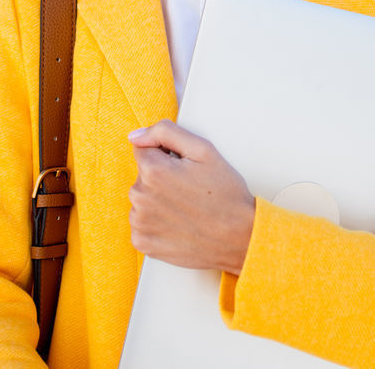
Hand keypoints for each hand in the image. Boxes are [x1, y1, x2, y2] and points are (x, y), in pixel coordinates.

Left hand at [127, 119, 254, 274]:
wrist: (238, 238)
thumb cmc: (225, 195)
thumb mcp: (204, 150)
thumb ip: (166, 132)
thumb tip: (136, 136)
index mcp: (153, 170)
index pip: (143, 149)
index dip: (165, 155)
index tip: (182, 168)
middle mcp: (140, 196)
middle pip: (142, 175)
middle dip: (161, 178)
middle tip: (189, 189)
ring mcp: (140, 222)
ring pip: (142, 200)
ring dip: (157, 201)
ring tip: (186, 208)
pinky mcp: (142, 242)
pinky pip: (141, 224)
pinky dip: (155, 223)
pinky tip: (177, 224)